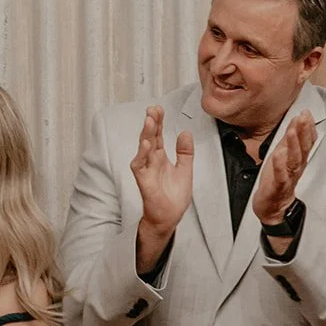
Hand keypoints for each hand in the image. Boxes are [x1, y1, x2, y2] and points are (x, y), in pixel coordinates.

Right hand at [131, 105, 193, 236]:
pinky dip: (142, 155)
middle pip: (149, 137)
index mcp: (160, 157)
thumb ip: (185, 152)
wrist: (170, 217)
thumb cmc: (173, 197)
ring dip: (146, 134)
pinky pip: (139, 165)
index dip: (158, 122)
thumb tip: (185, 133)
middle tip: (153, 109)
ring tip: (150, 120)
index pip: (157, 135)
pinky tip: (147, 144)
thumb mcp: (185, 169)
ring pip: (143, 148)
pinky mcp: (143, 181)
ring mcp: (146, 170)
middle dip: (151, 123)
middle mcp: (151, 161)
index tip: (159, 109)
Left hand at [252, 111, 316, 223]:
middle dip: (303, 131)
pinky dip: (280, 165)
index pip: (307, 141)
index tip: (306, 113)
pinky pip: (281, 176)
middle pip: (303, 148)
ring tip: (292, 131)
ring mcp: (288, 176)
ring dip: (293, 145)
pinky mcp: (278, 186)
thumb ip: (292, 138)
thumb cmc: (278, 179)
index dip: (308, 127)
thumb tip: (298, 118)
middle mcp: (296, 166)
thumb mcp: (284, 154)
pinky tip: (278, 154)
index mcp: (298, 158)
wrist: (272, 206)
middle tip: (303, 117)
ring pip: (293, 160)